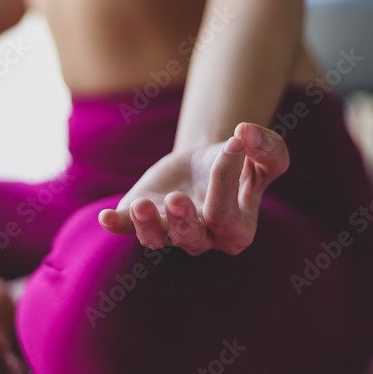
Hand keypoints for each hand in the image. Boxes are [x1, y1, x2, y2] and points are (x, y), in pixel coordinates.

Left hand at [98, 122, 288, 255]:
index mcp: (237, 231)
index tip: (234, 143)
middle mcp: (202, 239)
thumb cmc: (243, 162)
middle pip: (189, 237)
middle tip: (177, 199)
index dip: (225, 179)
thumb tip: (244, 133)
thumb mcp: (266, 153)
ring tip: (140, 205)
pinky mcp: (142, 219)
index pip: (225, 215)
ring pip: (155, 239)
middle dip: (181, 220)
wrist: (209, 159)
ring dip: (146, 225)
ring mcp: (169, 232)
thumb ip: (267, 146)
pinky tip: (105, 218)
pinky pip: (126, 228)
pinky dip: (116, 224)